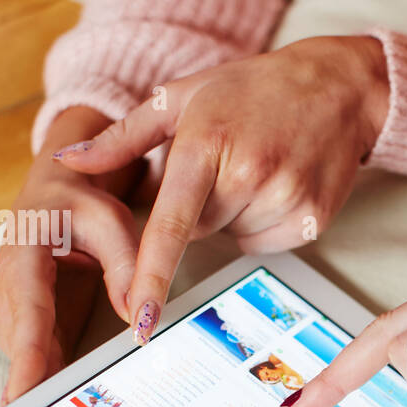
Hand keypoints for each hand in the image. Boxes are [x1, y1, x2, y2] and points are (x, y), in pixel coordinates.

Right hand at [0, 106, 143, 402]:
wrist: (57, 189)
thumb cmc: (81, 201)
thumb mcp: (110, 222)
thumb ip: (125, 266)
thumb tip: (139, 317)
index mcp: (24, 253)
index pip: (26, 312)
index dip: (24, 355)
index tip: (22, 392)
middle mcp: (10, 280)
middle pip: (19, 339)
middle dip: (26, 381)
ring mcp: (15, 299)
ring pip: (22, 348)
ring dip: (35, 380)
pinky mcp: (28, 313)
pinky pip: (33, 348)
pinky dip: (43, 372)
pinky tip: (57, 399)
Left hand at [53, 36, 389, 343]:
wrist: (337, 87)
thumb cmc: (252, 89)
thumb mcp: (182, 96)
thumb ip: (123, 137)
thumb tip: (69, 162)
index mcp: (207, 142)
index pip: (172, 224)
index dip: (153, 275)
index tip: (141, 318)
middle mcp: (250, 172)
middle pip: (199, 231)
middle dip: (201, 206)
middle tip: (227, 161)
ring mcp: (287, 197)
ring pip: (235, 238)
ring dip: (236, 215)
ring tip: (259, 168)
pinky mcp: (314, 218)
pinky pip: (268, 244)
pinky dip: (265, 224)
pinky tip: (279, 185)